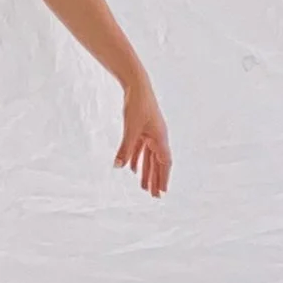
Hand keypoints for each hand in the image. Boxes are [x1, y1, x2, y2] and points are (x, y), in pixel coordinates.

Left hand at [117, 84, 170, 199]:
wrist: (137, 86)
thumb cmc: (137, 106)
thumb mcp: (131, 130)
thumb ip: (125, 149)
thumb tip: (118, 166)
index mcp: (160, 138)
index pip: (164, 163)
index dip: (163, 178)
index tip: (162, 192)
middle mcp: (158, 137)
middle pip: (158, 163)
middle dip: (156, 179)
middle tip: (154, 196)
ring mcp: (151, 133)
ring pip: (149, 157)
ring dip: (147, 172)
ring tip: (144, 187)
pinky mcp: (142, 129)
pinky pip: (141, 149)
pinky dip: (137, 159)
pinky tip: (132, 169)